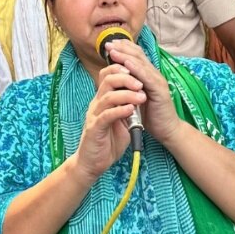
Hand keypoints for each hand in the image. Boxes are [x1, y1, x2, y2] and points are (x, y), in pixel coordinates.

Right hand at [73, 64, 144, 183]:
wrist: (92, 163)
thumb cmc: (107, 142)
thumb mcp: (122, 122)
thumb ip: (129, 109)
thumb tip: (142, 96)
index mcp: (103, 100)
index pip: (108, 75)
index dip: (121, 69)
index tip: (138, 72)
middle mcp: (97, 104)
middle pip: (107, 80)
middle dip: (126, 78)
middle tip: (140, 83)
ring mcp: (94, 115)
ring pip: (108, 96)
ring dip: (127, 94)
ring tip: (141, 97)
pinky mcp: (95, 128)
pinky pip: (106, 115)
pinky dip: (120, 110)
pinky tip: (131, 109)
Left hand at [102, 39, 181, 142]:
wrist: (166, 130)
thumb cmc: (150, 115)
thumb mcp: (135, 97)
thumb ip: (127, 86)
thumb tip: (112, 78)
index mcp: (148, 75)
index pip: (136, 56)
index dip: (123, 48)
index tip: (109, 44)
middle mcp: (154, 74)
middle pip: (137, 55)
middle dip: (122, 48)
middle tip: (108, 43)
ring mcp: (158, 81)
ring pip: (141, 63)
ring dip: (125, 55)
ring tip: (113, 50)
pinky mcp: (159, 90)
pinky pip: (147, 77)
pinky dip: (136, 69)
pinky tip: (126, 63)